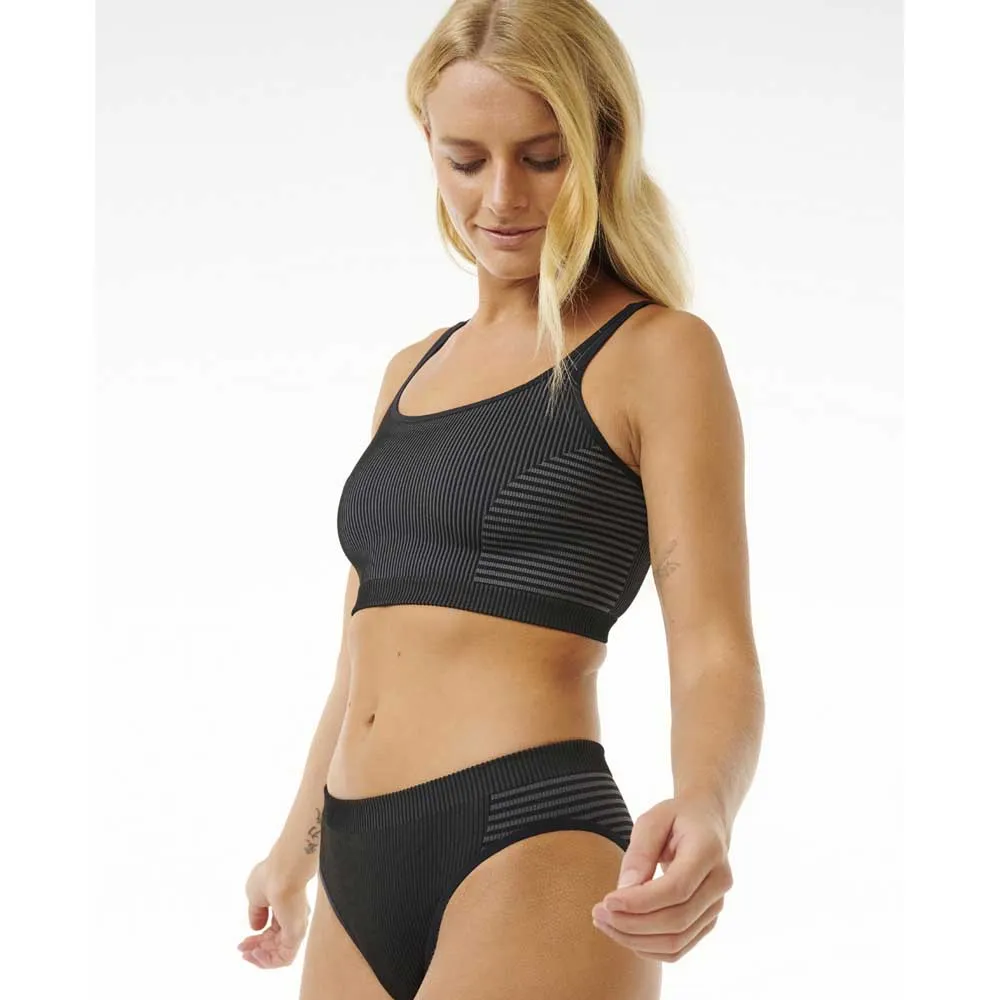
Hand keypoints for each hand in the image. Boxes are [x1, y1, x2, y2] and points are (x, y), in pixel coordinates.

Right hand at [237, 855, 311, 968]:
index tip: (242, 943)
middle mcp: (294, 919)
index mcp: (286, 908)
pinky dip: (269, 960)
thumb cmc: (270, 876)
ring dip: (262, 958)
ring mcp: (296, 927)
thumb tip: (256, 928)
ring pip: (280, 954)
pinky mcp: (297, 933)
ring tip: (247, 954)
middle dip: (256, 949)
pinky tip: (255, 953)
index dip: (256, 940)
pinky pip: (285, 958)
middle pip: (275, 943)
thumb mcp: (256, 896)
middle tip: (242, 949)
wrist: (283, 870)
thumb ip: (256, 913)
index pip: (272, 932)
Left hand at [590, 791, 732, 962]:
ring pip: (677, 942)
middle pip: (676, 920)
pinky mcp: (707, 921)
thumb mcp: (653, 820)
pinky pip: (678, 948)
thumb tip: (624, 891)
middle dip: (631, 923)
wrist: (706, 822)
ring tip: (604, 923)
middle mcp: (719, 883)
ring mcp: (716, 906)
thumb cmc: (676, 818)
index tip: (607, 901)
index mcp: (709, 850)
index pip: (677, 888)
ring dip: (635, 940)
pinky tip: (622, 932)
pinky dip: (647, 947)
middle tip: (598, 913)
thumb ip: (640, 852)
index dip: (640, 901)